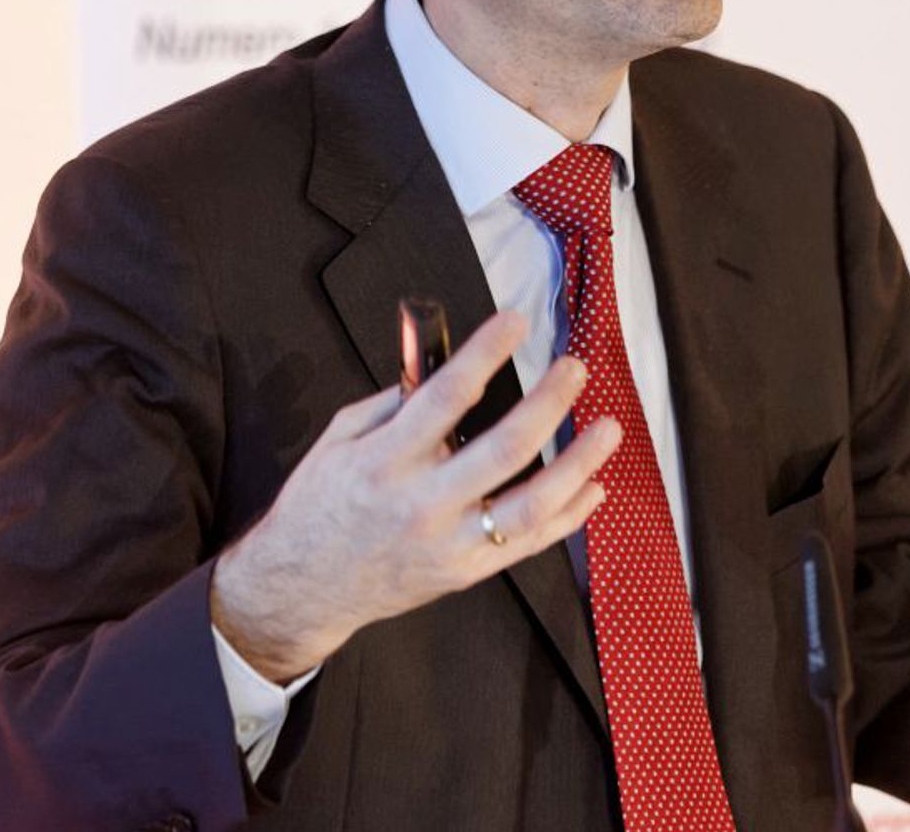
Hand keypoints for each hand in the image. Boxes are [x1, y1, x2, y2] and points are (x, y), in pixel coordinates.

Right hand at [210, 310, 619, 682]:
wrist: (302, 588)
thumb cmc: (320, 504)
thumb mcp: (339, 439)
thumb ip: (391, 405)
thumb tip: (442, 369)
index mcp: (385, 460)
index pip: (446, 397)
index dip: (485, 353)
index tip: (516, 321)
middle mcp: (422, 503)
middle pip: (503, 449)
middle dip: (547, 403)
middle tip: (574, 369)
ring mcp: (448, 543)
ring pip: (529, 504)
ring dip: (576, 464)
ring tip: (607, 428)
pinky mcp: (465, 570)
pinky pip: (528, 543)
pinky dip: (567, 515)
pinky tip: (593, 486)